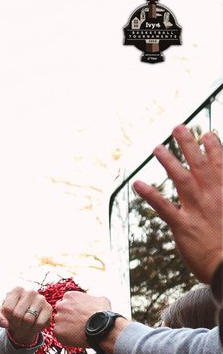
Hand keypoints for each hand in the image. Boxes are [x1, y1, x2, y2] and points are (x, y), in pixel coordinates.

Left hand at [0, 287, 51, 348]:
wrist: (25, 321)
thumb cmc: (11, 316)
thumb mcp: (0, 316)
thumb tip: (4, 323)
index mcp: (16, 290)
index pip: (7, 309)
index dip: (6, 318)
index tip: (9, 317)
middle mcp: (30, 291)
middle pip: (17, 314)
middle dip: (15, 323)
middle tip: (18, 323)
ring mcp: (41, 299)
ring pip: (28, 319)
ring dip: (24, 327)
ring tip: (25, 324)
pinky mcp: (48, 308)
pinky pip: (39, 324)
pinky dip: (34, 329)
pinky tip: (33, 325)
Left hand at [52, 291, 111, 348]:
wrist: (102, 328)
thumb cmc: (102, 314)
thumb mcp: (100, 299)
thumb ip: (91, 299)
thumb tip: (92, 301)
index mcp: (70, 296)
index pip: (66, 301)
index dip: (72, 309)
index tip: (77, 314)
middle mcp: (61, 305)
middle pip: (60, 311)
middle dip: (67, 316)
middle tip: (76, 322)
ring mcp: (58, 318)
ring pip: (59, 323)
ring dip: (66, 326)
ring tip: (77, 330)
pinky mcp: (57, 331)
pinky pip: (58, 333)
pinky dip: (64, 336)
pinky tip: (74, 336)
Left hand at [132, 127, 222, 284]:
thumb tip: (220, 185)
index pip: (220, 163)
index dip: (212, 146)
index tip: (205, 133)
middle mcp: (212, 196)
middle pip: (198, 164)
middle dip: (187, 144)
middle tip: (177, 127)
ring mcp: (196, 210)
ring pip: (180, 179)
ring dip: (168, 162)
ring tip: (156, 148)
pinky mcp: (182, 226)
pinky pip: (163, 207)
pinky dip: (150, 194)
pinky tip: (138, 184)